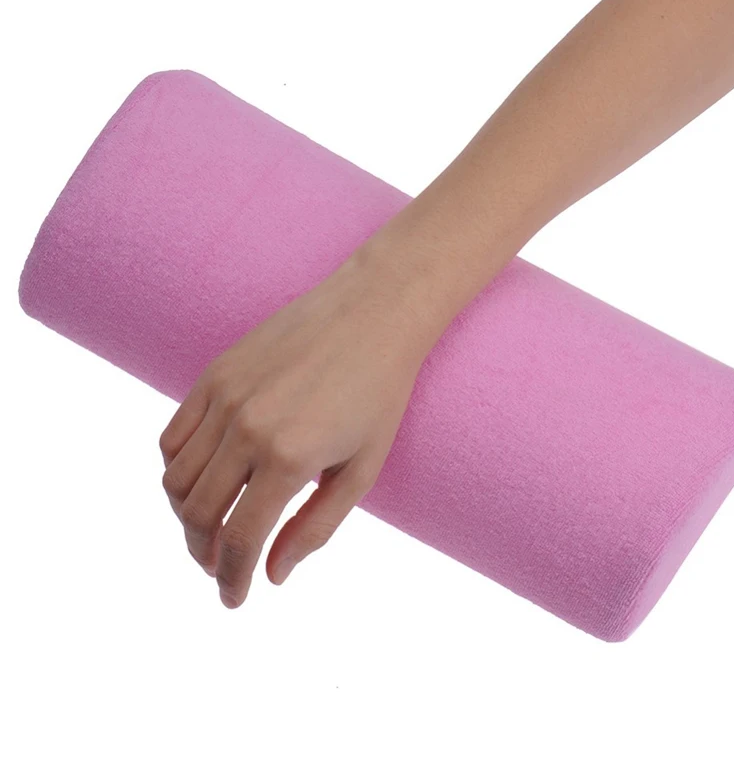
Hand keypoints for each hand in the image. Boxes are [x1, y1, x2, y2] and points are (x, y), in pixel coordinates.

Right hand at [159, 242, 432, 607]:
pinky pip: (173, 436)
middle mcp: (247, 428)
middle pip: (199, 516)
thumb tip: (274, 574)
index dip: (232, 580)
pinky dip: (177, 470)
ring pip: (176, 479)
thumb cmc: (380, 394)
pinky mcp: (215, 374)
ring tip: (210, 528)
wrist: (372, 314)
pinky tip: (202, 481)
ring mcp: (224, 397)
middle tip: (221, 567)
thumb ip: (316, 528)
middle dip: (205, 555)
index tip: (233, 600)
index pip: (240, 540)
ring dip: (186, 517)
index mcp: (289, 458)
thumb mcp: (362, 470)